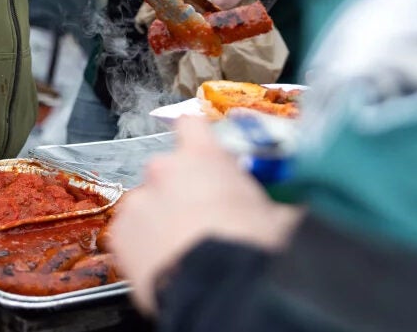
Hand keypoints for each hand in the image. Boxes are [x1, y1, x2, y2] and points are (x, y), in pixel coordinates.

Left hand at [109, 117, 302, 314]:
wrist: (218, 292)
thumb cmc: (252, 249)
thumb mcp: (282, 217)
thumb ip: (280, 200)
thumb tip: (295, 205)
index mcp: (203, 156)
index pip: (191, 125)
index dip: (197, 140)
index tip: (204, 155)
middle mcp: (164, 170)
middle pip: (169, 170)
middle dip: (183, 189)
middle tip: (204, 218)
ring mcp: (138, 201)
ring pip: (149, 203)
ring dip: (163, 218)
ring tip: (184, 246)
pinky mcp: (120, 235)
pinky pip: (131, 233)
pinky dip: (144, 244)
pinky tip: (165, 261)